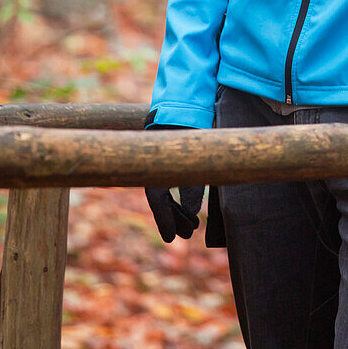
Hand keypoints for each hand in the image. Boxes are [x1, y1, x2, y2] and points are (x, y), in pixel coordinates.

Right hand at [144, 120, 203, 241]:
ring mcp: (161, 168)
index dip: (164, 221)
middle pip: (162, 202)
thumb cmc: (186, 133)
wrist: (180, 109)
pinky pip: (170, 188)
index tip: (169, 239)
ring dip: (178, 213)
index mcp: (154, 169)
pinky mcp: (168, 164)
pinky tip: (190, 210)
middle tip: (189, 233)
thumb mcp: (192, 160)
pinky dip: (179, 201)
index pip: (158, 201)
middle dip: (175, 220)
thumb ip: (192, 185)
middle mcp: (154, 170)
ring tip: (193, 226)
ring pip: (166, 197)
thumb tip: (191, 210)